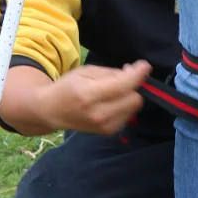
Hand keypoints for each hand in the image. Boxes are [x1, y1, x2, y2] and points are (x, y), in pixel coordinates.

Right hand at [34, 60, 150, 135]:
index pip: (123, 85)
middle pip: (134, 99)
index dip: (137, 74)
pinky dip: (125, 106)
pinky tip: (113, 101)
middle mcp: (98, 114)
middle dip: (133, 85)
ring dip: (129, 96)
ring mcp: (104, 126)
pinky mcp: (108, 132)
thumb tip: (134, 73)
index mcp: (89, 95)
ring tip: (116, 90)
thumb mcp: (85, 71)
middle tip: (125, 77)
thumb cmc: (68, 87)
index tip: (144, 65)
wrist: (52, 111)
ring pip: (134, 108)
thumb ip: (111, 73)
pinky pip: (128, 115)